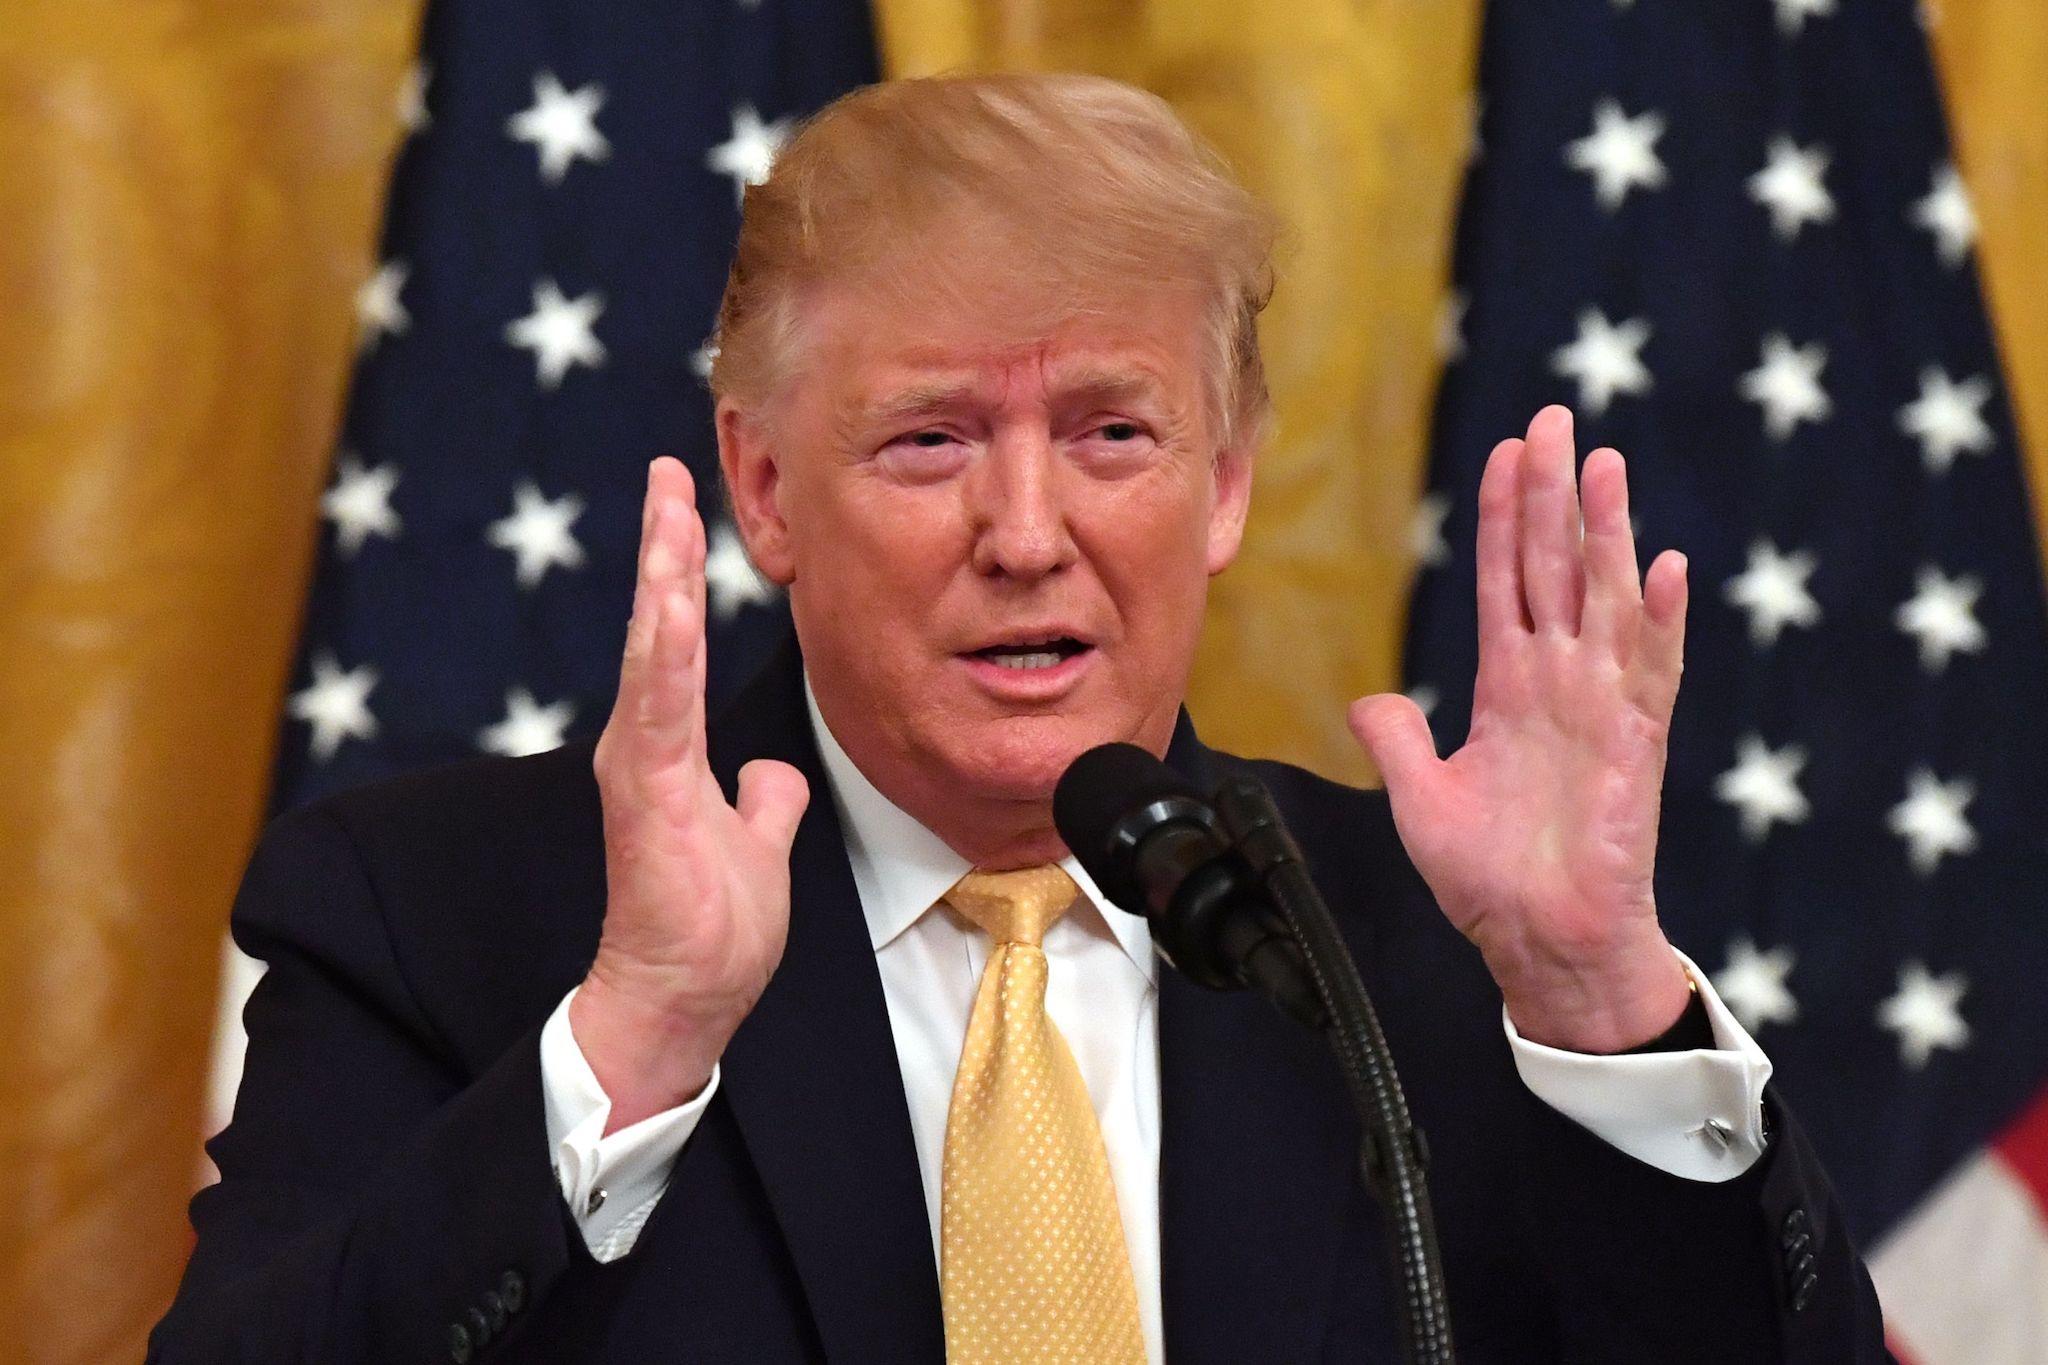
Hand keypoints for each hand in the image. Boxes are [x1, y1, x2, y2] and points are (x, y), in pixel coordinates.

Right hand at [572, 457, 809, 1131]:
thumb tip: (771, 774)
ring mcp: (641, 769)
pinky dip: (662, 654)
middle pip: (655, 626)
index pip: (674, 639)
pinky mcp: (645, 801)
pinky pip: (658, 713)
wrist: (682, 1000)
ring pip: (652, 654)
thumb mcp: (754, 844)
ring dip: (660, 581)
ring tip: (667, 512)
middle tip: (666, 470)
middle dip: (662, 545)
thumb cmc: (709, 930)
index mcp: (668, 748)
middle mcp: (644, 745)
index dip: (678, 569)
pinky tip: (670, 602)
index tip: (680, 501)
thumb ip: (762, 800)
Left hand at [1349, 405, 1691, 1052]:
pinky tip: (1667, 569)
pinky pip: (1653, 672)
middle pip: (1553, 567)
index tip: (1505, 454)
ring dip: (1605, 532)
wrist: (1539, 944)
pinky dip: (1662, 621)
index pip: (1504, 581)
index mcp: (1509, 689)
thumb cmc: (1489, 882)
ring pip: (1604, 598)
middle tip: (1553, 419)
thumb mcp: (1420, 799)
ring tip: (1603, 463)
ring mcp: (1601, 707)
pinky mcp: (1636, 745)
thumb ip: (1396, 740)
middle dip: (1550, 494)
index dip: (1502, 518)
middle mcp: (1558, 683)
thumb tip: (1368, 699)